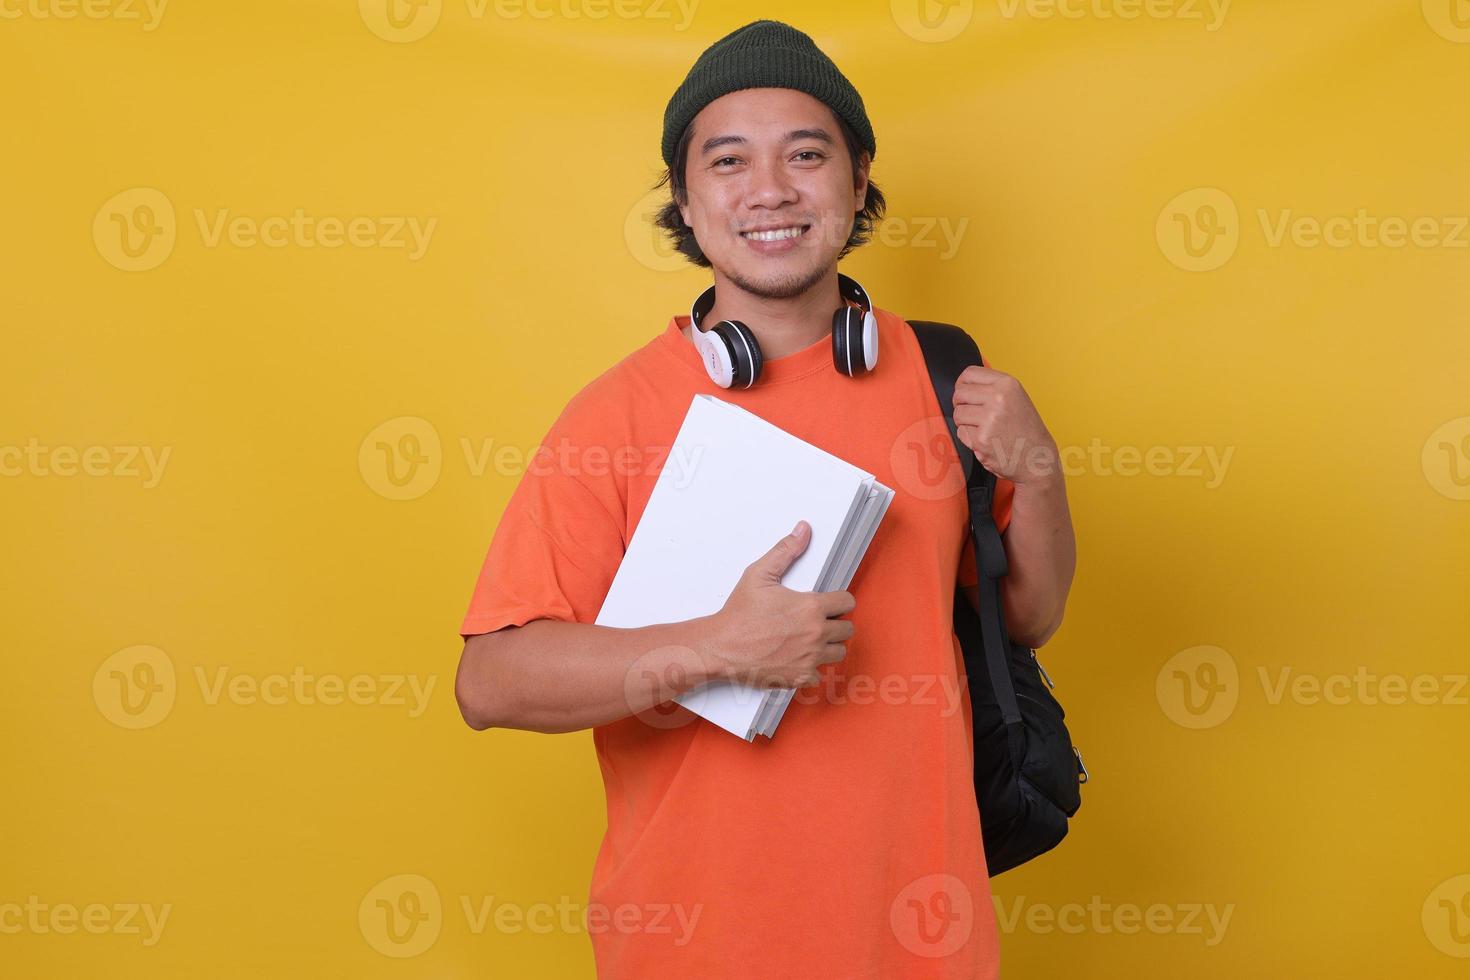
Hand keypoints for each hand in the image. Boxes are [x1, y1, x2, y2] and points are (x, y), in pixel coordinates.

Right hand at [711, 522, 855, 688]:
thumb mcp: (759, 574)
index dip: (839, 601)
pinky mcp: (800, 677)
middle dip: (835, 624)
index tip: (830, 603)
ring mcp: (809, 658)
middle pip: (847, 629)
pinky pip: (819, 674)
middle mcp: (815, 634)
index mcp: (811, 608)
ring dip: (828, 646)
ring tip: (810, 640)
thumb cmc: (738, 615)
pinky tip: (797, 657)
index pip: (847, 602)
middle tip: (817, 621)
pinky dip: (810, 668)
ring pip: (838, 652)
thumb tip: (803, 531)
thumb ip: (785, 551)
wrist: (720, 648)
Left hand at [952, 365, 1059, 486]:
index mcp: (1007, 384)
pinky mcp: (981, 439)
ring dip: (965, 422)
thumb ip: (992, 387)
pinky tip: (986, 440)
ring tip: (982, 428)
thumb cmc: (1026, 430)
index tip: (965, 393)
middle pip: (960, 393)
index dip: (962, 384)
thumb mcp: (1016, 398)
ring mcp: (989, 418)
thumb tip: (965, 383)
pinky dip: (969, 438)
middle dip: (961, 405)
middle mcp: (998, 398)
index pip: (969, 373)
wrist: (1037, 458)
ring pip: (958, 413)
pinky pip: (961, 432)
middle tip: (973, 415)